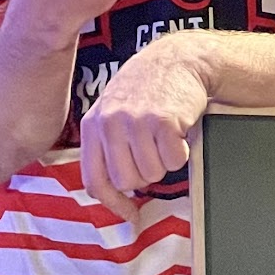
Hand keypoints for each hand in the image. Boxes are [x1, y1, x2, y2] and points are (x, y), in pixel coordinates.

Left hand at [80, 36, 211, 221]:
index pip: (95, 180)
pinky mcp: (162, 122)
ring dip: (164, 161)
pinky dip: (181, 152)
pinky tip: (177, 130)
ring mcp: (135, 122)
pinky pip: (174, 161)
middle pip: (127, 181)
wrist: (178, 59)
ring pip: (153, 173)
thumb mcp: (114, 112)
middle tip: (153, 152)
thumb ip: (108, 147)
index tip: (130, 215)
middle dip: (145, 174)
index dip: (114, 203)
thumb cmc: (147, 90)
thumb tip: (116, 193)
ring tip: (164, 135)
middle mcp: (109, 124)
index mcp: (93, 126)